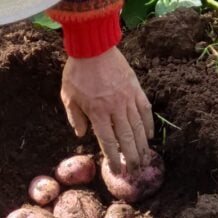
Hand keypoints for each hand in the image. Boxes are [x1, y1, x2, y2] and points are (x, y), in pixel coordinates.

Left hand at [61, 47, 152, 172]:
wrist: (94, 46)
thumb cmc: (77, 71)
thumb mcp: (68, 96)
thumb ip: (75, 117)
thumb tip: (81, 134)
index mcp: (97, 112)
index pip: (108, 142)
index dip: (114, 159)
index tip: (118, 171)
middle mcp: (115, 108)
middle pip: (126, 139)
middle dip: (131, 158)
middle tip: (135, 171)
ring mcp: (128, 99)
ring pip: (138, 127)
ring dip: (142, 146)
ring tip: (145, 159)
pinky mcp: (136, 89)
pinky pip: (145, 110)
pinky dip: (148, 124)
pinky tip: (149, 136)